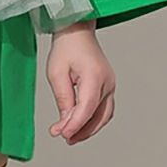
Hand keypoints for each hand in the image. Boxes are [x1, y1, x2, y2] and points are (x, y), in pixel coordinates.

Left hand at [46, 19, 115, 145]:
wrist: (76, 29)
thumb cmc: (66, 46)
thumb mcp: (56, 71)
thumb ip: (63, 98)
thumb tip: (65, 123)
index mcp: (95, 76)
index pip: (87, 108)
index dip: (75, 125)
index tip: (61, 134)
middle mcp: (107, 82)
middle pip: (98, 116)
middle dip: (82, 130)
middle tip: (65, 137)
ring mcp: (110, 84)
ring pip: (104, 115)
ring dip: (89, 128)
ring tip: (71, 135)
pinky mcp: (108, 85)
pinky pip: (104, 108)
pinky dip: (93, 119)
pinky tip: (80, 124)